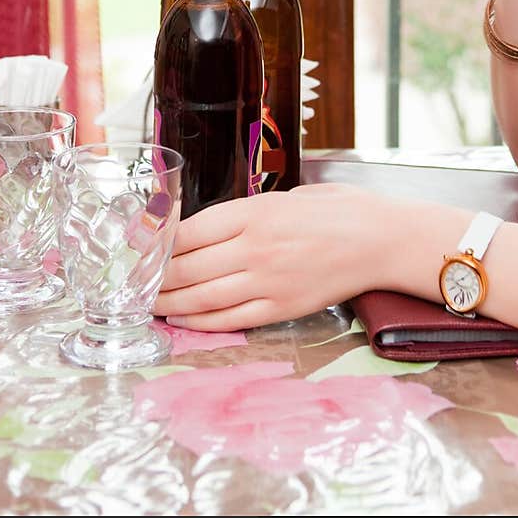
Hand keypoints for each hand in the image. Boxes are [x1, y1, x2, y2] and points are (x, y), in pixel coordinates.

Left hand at [154, 183, 399, 330]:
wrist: (383, 240)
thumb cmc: (341, 210)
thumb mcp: (291, 194)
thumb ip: (251, 210)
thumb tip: (213, 225)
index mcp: (257, 212)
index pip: (190, 231)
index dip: (159, 243)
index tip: (142, 248)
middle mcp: (256, 248)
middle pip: (187, 268)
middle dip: (155, 278)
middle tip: (134, 282)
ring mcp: (268, 282)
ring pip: (202, 298)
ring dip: (169, 304)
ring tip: (149, 305)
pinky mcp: (282, 308)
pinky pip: (230, 320)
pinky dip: (200, 323)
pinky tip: (182, 321)